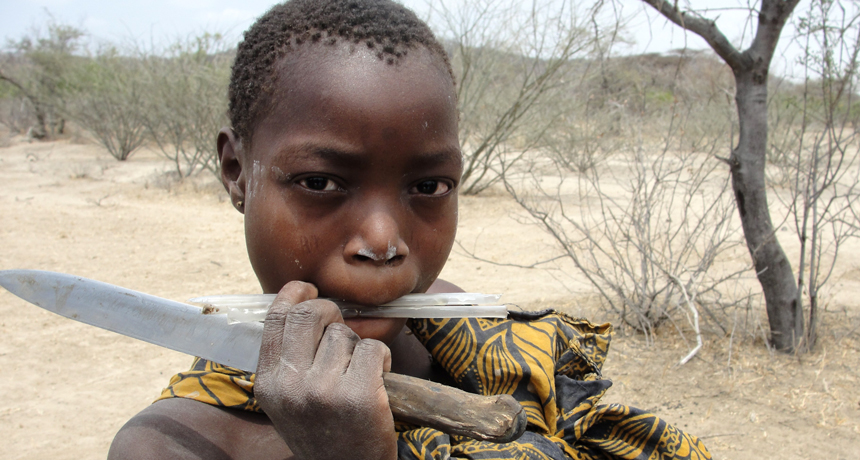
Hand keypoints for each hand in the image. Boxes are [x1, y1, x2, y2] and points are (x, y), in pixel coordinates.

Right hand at [254, 281, 396, 459]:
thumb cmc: (322, 432)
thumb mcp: (288, 401)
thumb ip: (288, 360)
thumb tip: (300, 306)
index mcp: (268, 383)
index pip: (276, 319)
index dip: (294, 295)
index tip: (308, 289)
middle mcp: (291, 386)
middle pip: (310, 314)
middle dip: (330, 311)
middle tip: (340, 326)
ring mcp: (324, 391)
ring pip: (345, 334)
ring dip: (358, 347)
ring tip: (358, 374)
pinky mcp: (359, 396)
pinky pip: (373, 349)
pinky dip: (382, 359)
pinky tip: (378, 381)